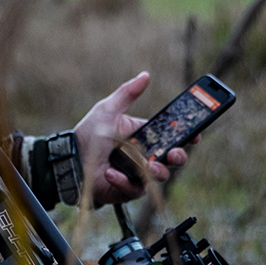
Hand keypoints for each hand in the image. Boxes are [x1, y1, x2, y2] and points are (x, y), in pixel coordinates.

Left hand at [74, 72, 192, 205]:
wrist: (70, 158)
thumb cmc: (88, 133)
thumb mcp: (108, 109)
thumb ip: (127, 93)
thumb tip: (145, 75)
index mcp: (144, 136)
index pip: (172, 136)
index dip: (188, 136)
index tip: (196, 134)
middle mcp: (144, 156)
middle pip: (172, 159)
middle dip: (179, 157)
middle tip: (174, 154)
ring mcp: (138, 174)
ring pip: (160, 177)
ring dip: (157, 172)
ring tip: (149, 166)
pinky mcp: (127, 189)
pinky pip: (135, 189)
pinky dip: (124, 181)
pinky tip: (111, 172)